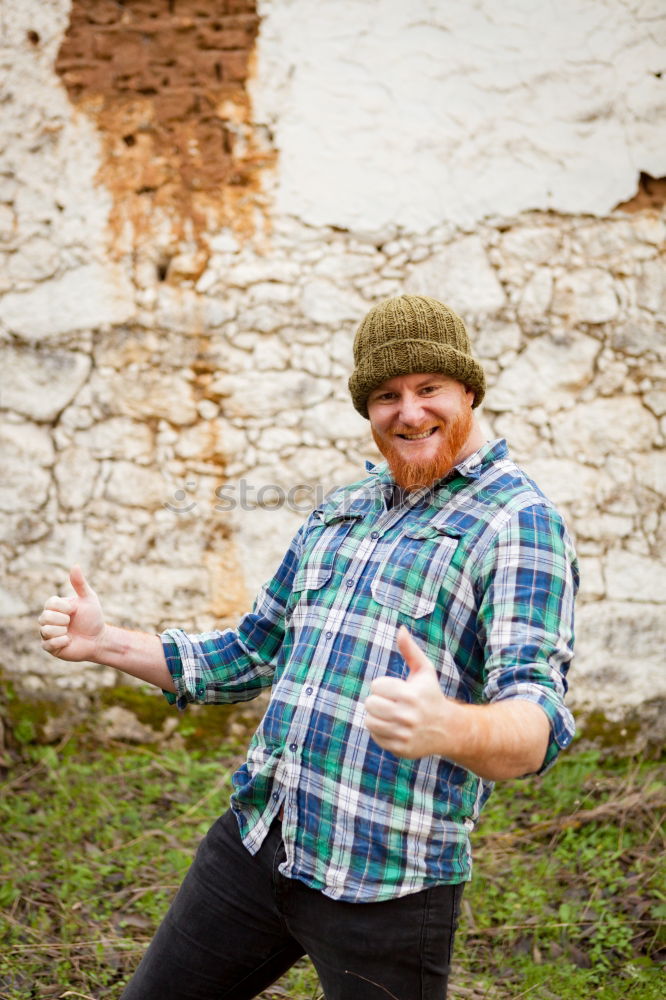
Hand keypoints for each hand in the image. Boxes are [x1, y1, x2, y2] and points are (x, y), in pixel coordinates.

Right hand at [39, 566, 105, 661]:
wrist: (98, 639)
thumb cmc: (93, 618)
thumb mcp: (89, 599)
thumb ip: (80, 583)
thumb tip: (75, 565)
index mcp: (54, 606)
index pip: (50, 603)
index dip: (64, 608)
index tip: (74, 610)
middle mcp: (48, 619)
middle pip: (45, 617)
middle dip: (63, 620)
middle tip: (71, 623)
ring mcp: (47, 634)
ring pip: (45, 630)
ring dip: (62, 631)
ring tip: (70, 632)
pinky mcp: (49, 647)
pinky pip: (47, 644)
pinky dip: (61, 641)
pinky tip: (69, 641)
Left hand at [365, 626, 457, 758]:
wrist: (448, 729)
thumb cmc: (431, 695)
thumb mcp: (424, 671)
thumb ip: (410, 650)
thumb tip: (400, 628)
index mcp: (411, 695)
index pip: (376, 686)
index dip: (383, 685)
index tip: (395, 689)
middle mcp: (407, 716)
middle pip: (370, 704)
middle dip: (377, 700)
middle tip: (389, 702)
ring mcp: (404, 734)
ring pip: (370, 721)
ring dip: (376, 716)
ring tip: (389, 714)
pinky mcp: (401, 748)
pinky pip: (376, 736)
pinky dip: (380, 731)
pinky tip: (394, 727)